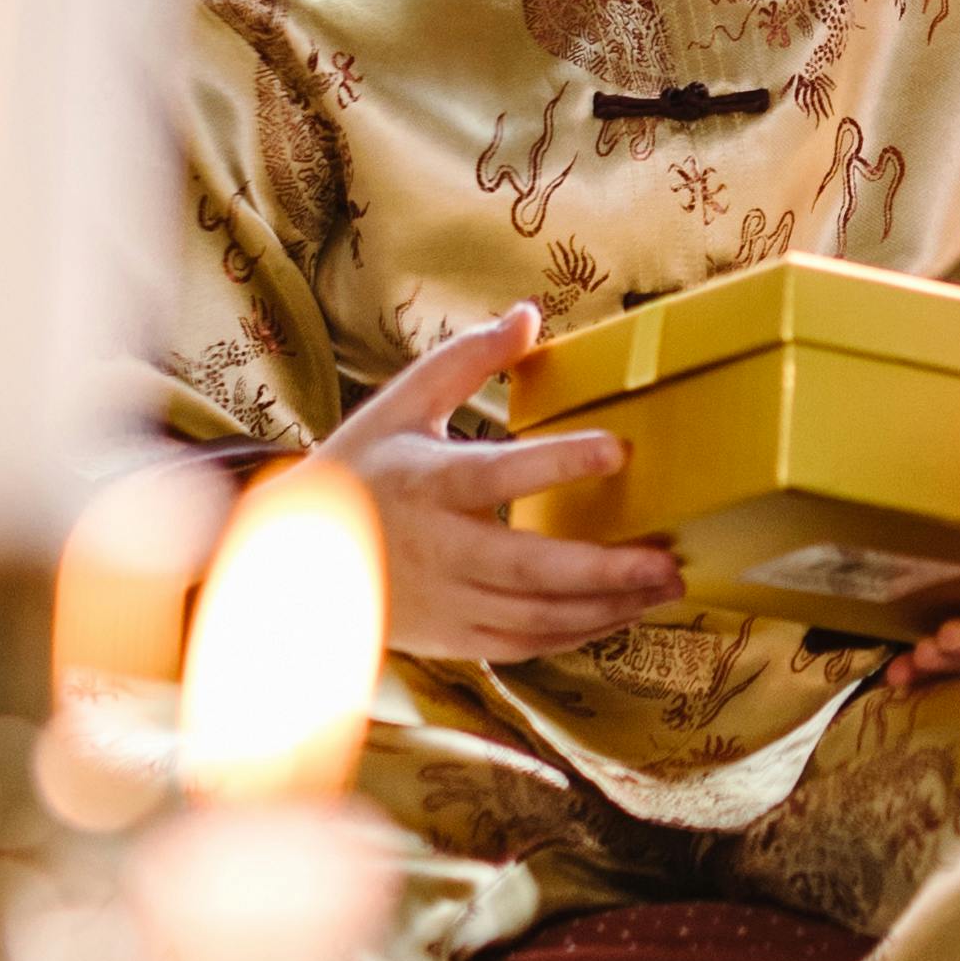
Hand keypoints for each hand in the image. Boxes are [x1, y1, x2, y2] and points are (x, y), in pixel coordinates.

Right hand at [307, 303, 683, 664]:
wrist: (291, 561)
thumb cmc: (357, 471)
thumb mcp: (400, 405)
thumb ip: (466, 361)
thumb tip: (529, 316)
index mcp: (427, 484)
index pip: (499, 474)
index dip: (559, 462)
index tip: (619, 450)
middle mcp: (439, 549)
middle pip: (530, 567)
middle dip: (606, 569)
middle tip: (668, 558)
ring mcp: (447, 602)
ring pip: (537, 616)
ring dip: (607, 607)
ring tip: (665, 585)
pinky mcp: (453, 637)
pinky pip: (526, 644)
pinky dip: (577, 634)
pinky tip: (620, 612)